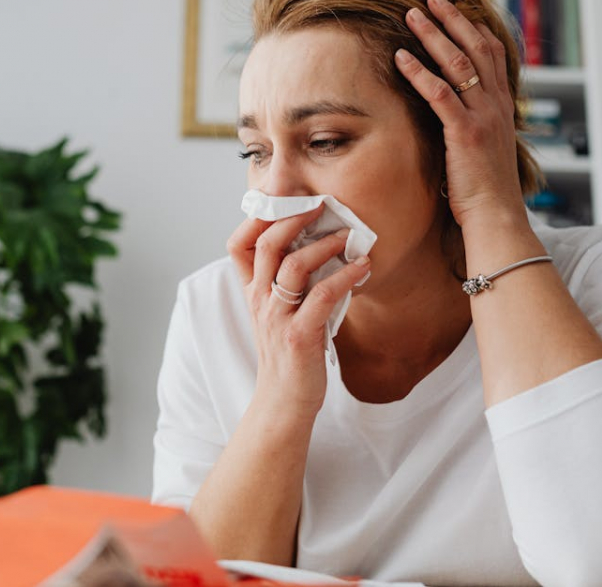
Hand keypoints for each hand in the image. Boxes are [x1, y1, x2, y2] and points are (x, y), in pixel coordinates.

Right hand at [227, 206, 370, 423]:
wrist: (284, 402)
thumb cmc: (288, 355)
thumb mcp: (279, 313)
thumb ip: (289, 284)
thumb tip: (321, 248)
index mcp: (253, 292)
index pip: (238, 245)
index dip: (256, 218)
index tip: (284, 201)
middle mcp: (260, 301)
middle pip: (266, 244)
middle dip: (294, 218)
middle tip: (321, 205)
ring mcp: (278, 318)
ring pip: (293, 265)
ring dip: (324, 245)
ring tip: (348, 237)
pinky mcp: (300, 335)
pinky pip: (322, 296)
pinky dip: (345, 276)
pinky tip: (363, 267)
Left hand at [395, 0, 527, 228]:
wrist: (497, 217)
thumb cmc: (484, 191)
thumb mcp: (482, 149)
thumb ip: (472, 126)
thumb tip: (453, 116)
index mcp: (502, 107)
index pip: (494, 55)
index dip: (475, 28)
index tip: (457, 10)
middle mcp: (497, 105)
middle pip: (477, 48)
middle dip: (453, 19)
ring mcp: (483, 117)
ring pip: (458, 63)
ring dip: (433, 35)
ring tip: (411, 14)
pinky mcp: (465, 133)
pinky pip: (439, 94)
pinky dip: (418, 72)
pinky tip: (399, 57)